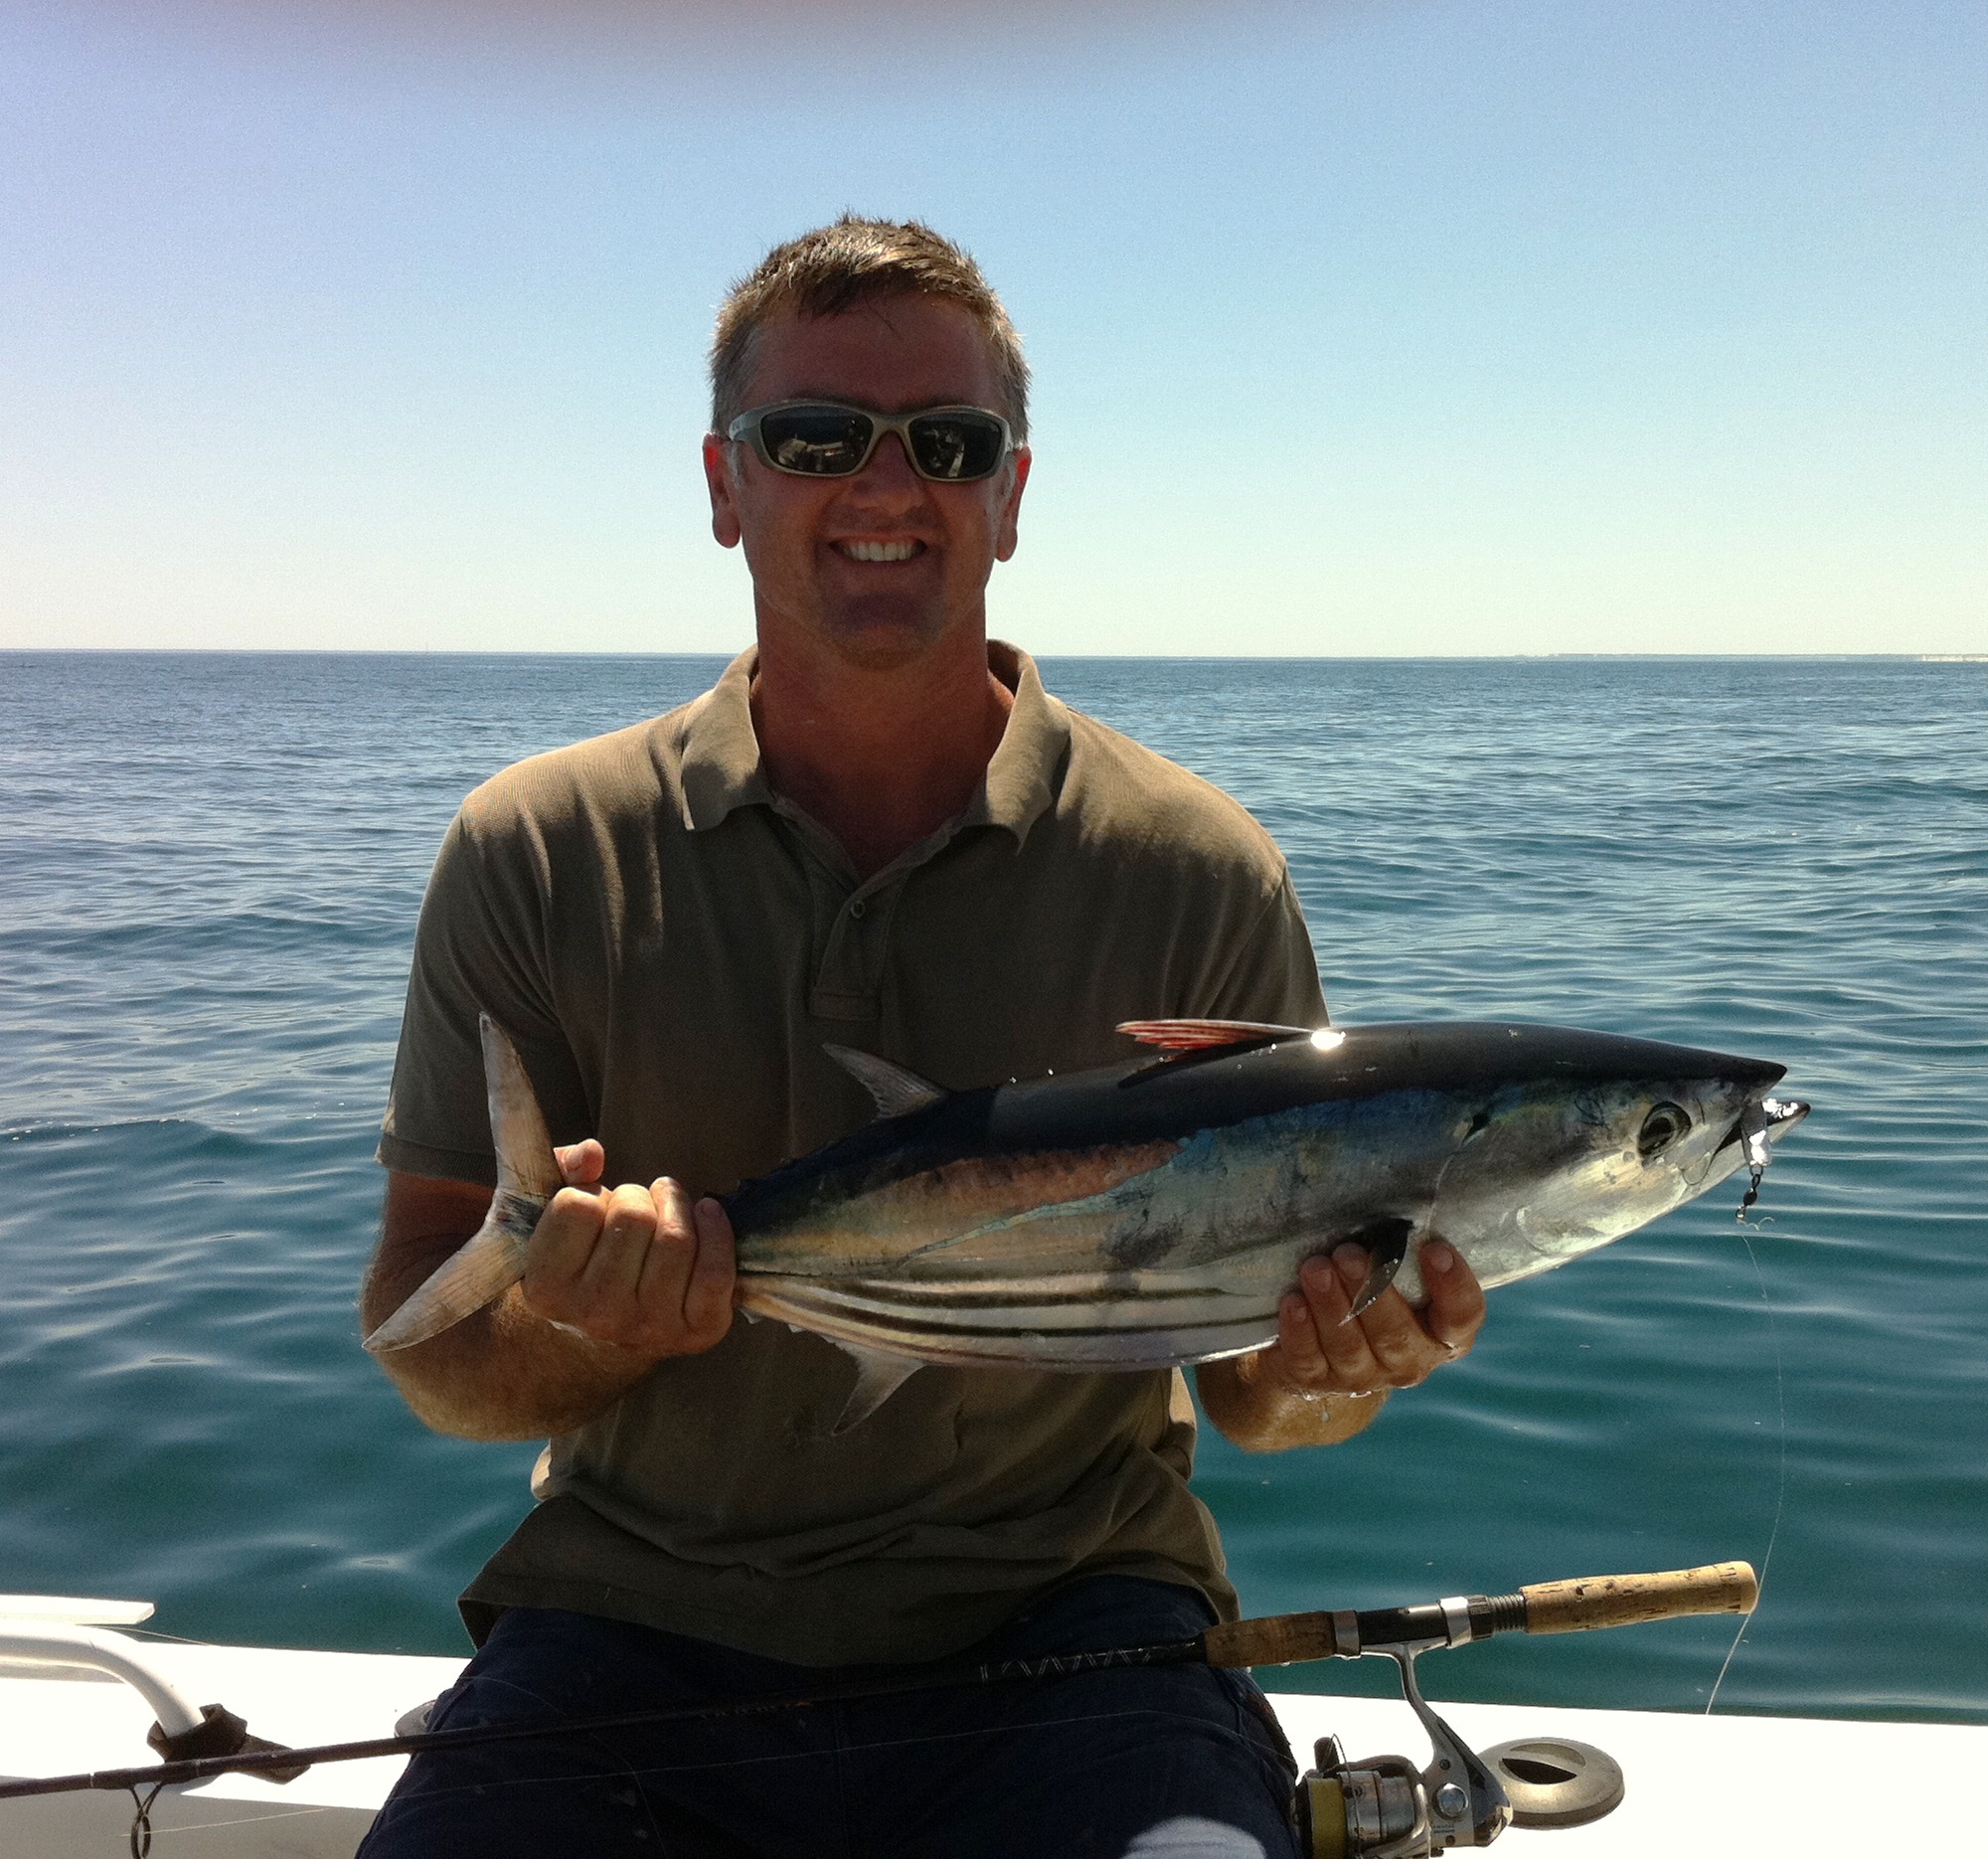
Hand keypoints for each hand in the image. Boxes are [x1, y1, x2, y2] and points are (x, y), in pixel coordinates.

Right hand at [517, 1141, 735, 1358]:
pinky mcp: (695, 1331)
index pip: (576, 1206)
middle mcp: (595, 1312)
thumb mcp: (551, 1219)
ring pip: (676, 1238)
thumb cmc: (579, 1264)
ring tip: (668, 1208)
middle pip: (633, 1216)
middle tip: (637, 1208)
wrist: (597, 1339)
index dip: (591, 1195)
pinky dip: (717, 1233)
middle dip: (639, 1198)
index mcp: (547, 1286)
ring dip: (677, 1207)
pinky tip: (707, 1214)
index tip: (598, 1208)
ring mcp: (648, 1325)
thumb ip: (563, 1173)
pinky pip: (715, 1272)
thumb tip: (592, 1153)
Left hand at [1263, 1239, 1485, 1399]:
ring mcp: (1364, 1377)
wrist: (1317, 1342)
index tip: (1434, 1248)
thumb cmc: (1367, 1287)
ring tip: (1315, 1268)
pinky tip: (1293, 1302)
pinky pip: (1310, 1360)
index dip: (1454, 1286)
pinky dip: (1300, 1331)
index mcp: (1442, 1333)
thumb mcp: (1391, 1271)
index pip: (1462, 1316)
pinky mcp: (1318, 1380)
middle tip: (1349, 1253)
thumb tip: (1394, 1201)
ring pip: (1350, 1347)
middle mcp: (1409, 1361)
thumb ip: (1399, 1251)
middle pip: (1397, 1334)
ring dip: (1331, 1305)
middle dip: (1372, 1291)